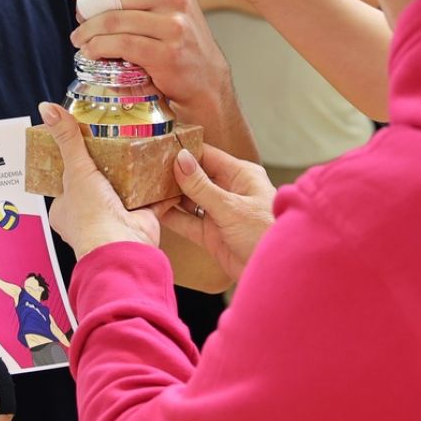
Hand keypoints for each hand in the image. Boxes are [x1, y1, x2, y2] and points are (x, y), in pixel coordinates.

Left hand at [42, 103, 161, 255]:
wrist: (120, 246)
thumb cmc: (90, 219)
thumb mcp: (75, 170)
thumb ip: (67, 139)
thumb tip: (48, 109)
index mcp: (65, 209)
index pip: (67, 179)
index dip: (75, 162)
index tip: (85, 143)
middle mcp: (89, 215)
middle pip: (98, 182)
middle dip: (108, 166)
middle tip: (117, 142)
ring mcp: (116, 217)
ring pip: (125, 189)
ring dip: (133, 174)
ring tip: (140, 149)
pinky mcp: (141, 217)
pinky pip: (151, 197)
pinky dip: (158, 185)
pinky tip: (164, 168)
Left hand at [66, 0, 234, 129]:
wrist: (205, 77)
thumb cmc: (176, 38)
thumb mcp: (159, 5)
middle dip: (89, 7)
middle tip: (80, 18)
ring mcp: (173, 25)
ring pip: (114, 20)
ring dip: (88, 31)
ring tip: (81, 39)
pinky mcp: (166, 53)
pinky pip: (120, 44)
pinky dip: (99, 48)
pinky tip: (92, 53)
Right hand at [156, 146, 275, 284]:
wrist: (276, 273)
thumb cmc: (265, 234)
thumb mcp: (231, 207)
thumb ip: (202, 186)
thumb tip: (180, 159)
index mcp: (241, 175)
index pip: (207, 155)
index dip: (184, 151)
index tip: (159, 147)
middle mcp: (229, 191)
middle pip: (195, 177)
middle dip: (173, 174)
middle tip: (144, 168)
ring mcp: (220, 213)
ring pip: (189, 199)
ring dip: (170, 196)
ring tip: (144, 187)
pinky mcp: (212, 234)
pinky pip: (188, 221)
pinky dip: (172, 217)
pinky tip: (154, 210)